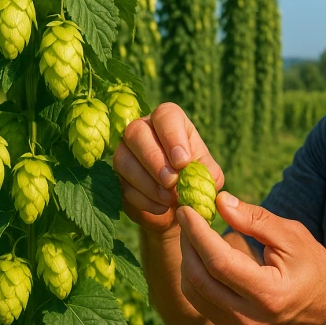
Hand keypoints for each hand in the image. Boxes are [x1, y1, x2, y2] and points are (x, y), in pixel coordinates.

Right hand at [113, 102, 223, 233]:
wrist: (179, 208)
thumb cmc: (196, 181)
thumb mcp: (209, 175)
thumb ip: (206, 172)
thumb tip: (198, 174)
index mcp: (170, 122)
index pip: (166, 116)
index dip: (172, 137)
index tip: (182, 162)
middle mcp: (143, 130)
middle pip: (136, 132)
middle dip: (154, 159)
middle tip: (171, 181)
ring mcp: (125, 152)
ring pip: (124, 159)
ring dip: (147, 182)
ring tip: (168, 199)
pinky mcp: (116, 177)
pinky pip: (121, 185)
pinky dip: (142, 199)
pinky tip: (160, 208)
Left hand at [176, 191, 325, 324]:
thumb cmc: (313, 268)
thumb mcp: (293, 236)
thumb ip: (256, 219)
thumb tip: (221, 201)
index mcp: (269, 293)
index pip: (219, 262)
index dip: (198, 233)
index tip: (187, 209)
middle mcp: (250, 317)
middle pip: (200, 278)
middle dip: (188, 243)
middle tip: (187, 215)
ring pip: (193, 292)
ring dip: (188, 259)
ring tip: (193, 232)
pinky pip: (201, 302)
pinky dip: (195, 275)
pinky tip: (201, 254)